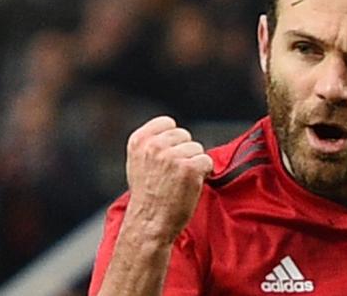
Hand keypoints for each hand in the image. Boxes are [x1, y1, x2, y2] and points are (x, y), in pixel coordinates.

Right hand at [124, 116, 212, 243]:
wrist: (149, 224)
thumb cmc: (147, 198)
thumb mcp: (139, 163)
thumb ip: (153, 145)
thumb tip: (175, 132)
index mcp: (139, 141)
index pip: (167, 123)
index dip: (173, 140)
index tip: (168, 157)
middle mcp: (155, 145)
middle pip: (185, 135)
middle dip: (184, 153)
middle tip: (173, 176)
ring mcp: (173, 156)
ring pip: (197, 149)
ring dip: (194, 164)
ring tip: (179, 183)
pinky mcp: (190, 167)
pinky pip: (207, 161)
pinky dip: (204, 174)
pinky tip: (189, 186)